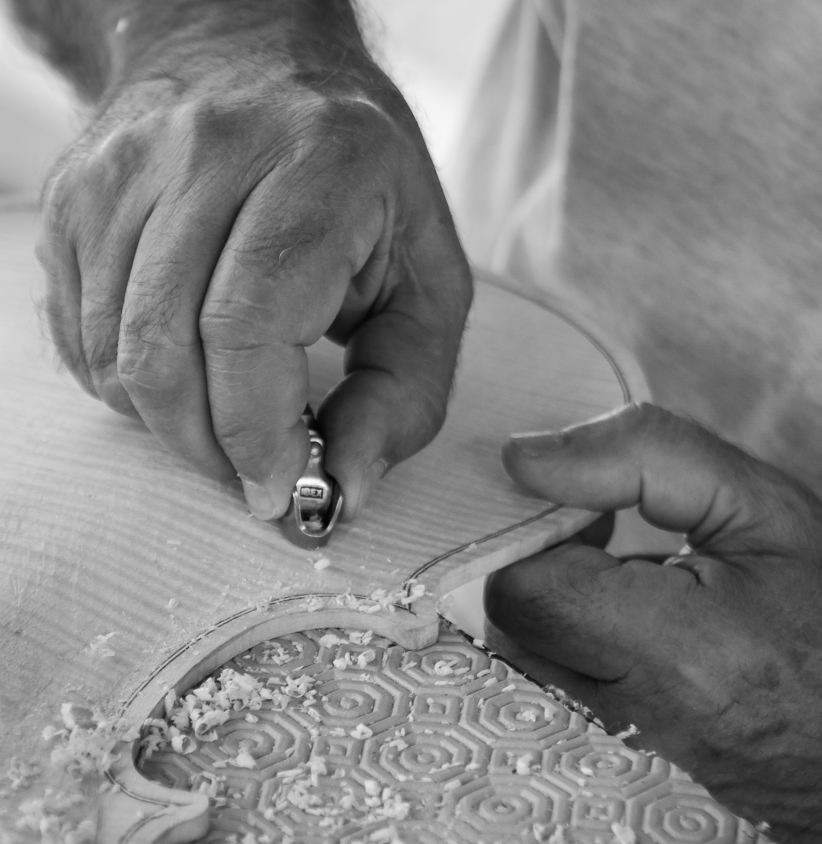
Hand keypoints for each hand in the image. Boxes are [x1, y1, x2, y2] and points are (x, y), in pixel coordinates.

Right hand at [37, 37, 470, 519]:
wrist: (264, 60)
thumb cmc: (367, 186)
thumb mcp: (429, 283)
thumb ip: (404, 393)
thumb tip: (344, 488)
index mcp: (319, 165)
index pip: (248, 324)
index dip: (255, 431)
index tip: (278, 491)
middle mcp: (207, 150)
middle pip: (163, 347)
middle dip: (206, 447)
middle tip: (250, 475)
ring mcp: (126, 168)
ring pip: (110, 349)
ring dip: (167, 423)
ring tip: (223, 423)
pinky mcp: (78, 194)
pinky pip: (77, 329)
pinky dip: (126, 385)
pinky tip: (181, 374)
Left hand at [484, 403, 821, 843]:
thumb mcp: (765, 506)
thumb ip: (641, 458)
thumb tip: (521, 457)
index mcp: (675, 650)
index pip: (521, 584)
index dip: (538, 529)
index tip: (592, 510)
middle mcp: (633, 715)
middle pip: (508, 621)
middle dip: (541, 560)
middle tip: (608, 536)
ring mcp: (622, 748)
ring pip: (525, 650)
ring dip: (557, 596)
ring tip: (632, 576)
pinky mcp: (622, 757)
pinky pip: (556, 680)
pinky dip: (574, 634)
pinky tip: (635, 618)